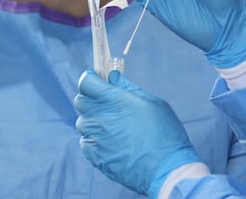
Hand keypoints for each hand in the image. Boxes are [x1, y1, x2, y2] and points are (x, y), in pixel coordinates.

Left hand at [75, 70, 200, 196]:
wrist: (165, 168)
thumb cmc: (164, 132)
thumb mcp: (152, 103)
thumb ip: (128, 88)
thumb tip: (113, 77)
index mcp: (114, 100)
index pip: (86, 83)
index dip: (91, 78)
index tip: (97, 79)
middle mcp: (100, 118)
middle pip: (81, 101)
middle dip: (91, 97)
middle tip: (108, 102)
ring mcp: (95, 139)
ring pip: (83, 122)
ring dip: (93, 119)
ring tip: (114, 125)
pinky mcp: (95, 157)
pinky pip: (86, 141)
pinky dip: (94, 138)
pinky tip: (112, 141)